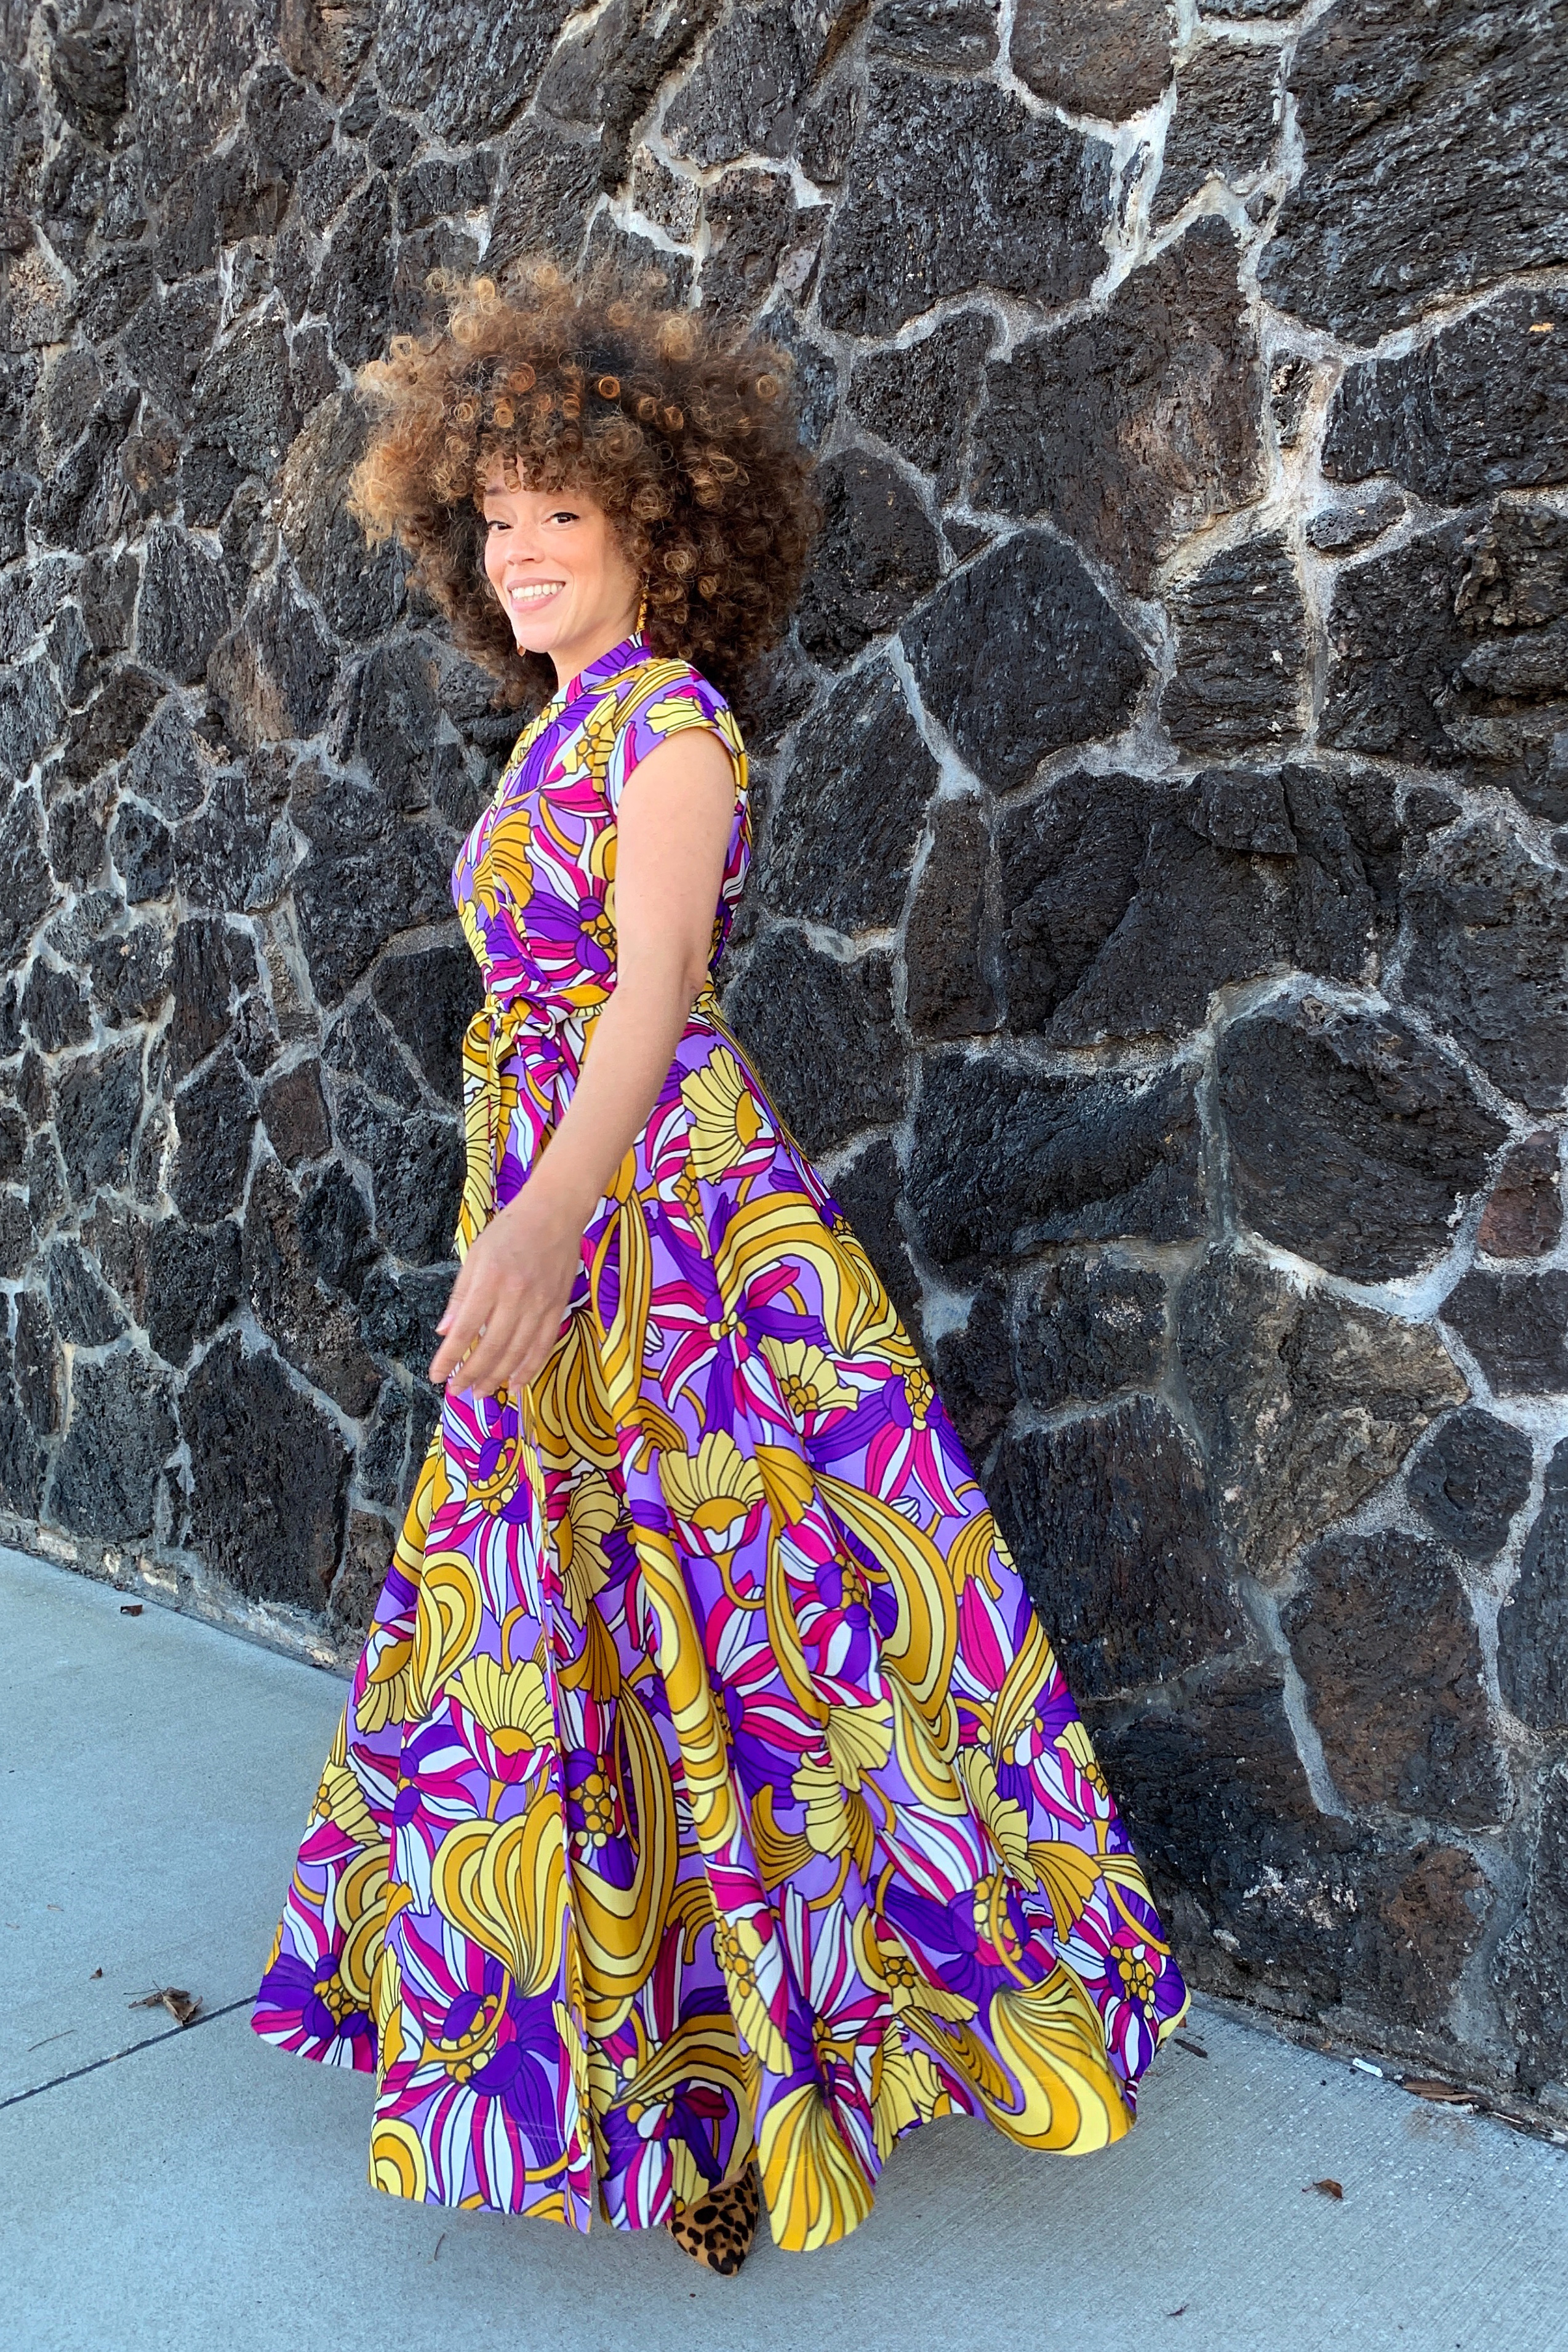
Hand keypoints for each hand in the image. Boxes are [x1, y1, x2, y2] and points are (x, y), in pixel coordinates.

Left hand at [428, 1186, 584, 1399]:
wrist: (555, 1213)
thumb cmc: (509, 1230)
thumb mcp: (476, 1255)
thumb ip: (461, 1295)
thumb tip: (445, 1331)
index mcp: (490, 1280)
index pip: (465, 1329)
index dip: (449, 1357)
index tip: (436, 1376)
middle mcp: (516, 1296)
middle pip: (490, 1347)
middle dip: (470, 1374)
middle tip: (456, 1393)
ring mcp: (540, 1304)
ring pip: (516, 1352)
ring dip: (496, 1377)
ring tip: (480, 1393)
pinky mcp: (557, 1308)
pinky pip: (543, 1346)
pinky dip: (529, 1369)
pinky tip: (515, 1385)